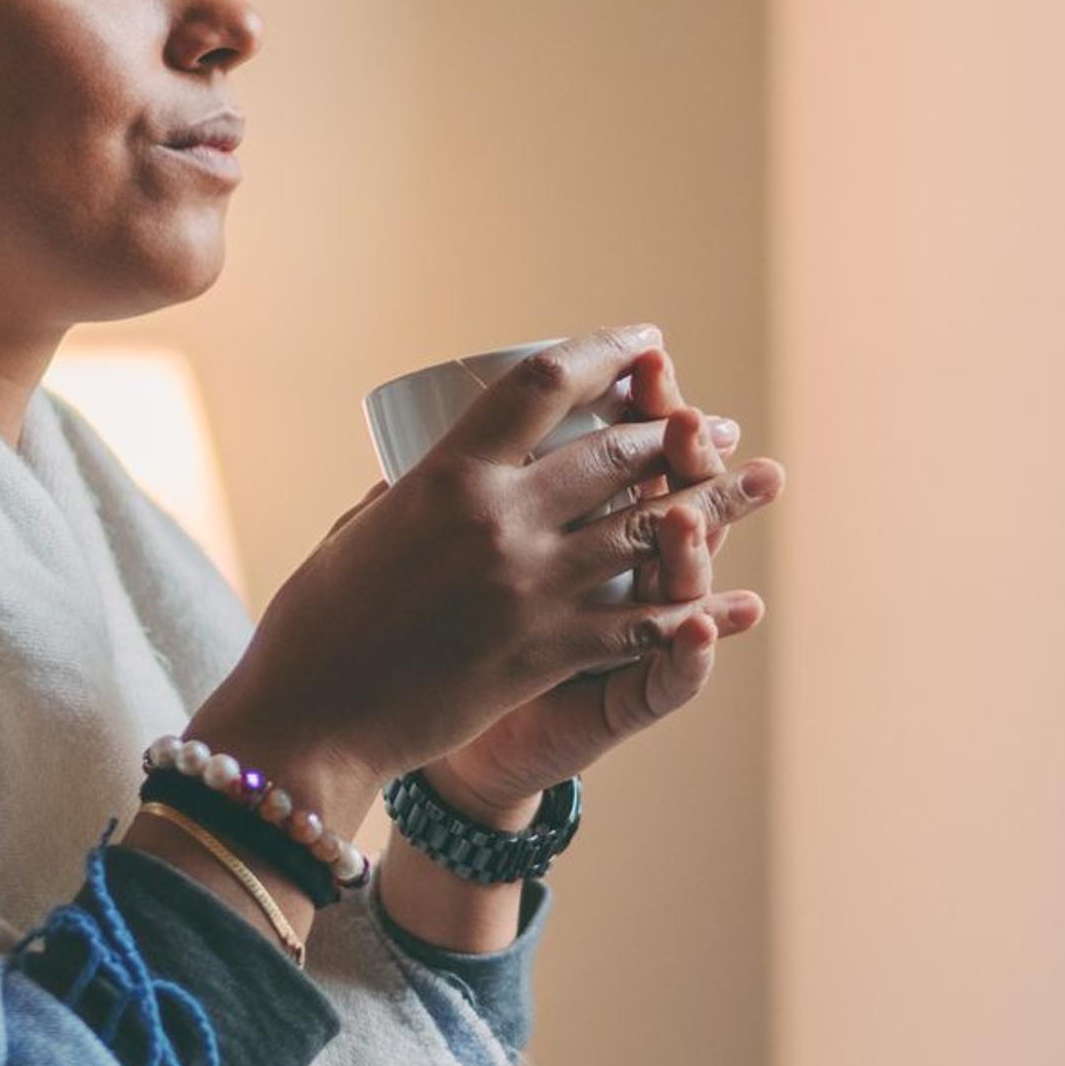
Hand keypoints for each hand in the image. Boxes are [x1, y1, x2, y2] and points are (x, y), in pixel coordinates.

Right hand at [186, 327, 776, 841]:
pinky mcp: (550, 651)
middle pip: (616, 451)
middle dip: (676, 431)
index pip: (543, 384)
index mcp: (447, 475)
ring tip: (750, 482)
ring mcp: (532, 587)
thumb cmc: (316, 625)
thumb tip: (425, 467)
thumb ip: (407, 495)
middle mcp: (500, 520)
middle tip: (712, 425)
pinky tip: (732, 604)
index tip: (644, 343)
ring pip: (647, 528)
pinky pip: (643, 623)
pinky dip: (695, 611)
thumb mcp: (358, 530)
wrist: (314, 722)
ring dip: (709, 503)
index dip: (606, 352)